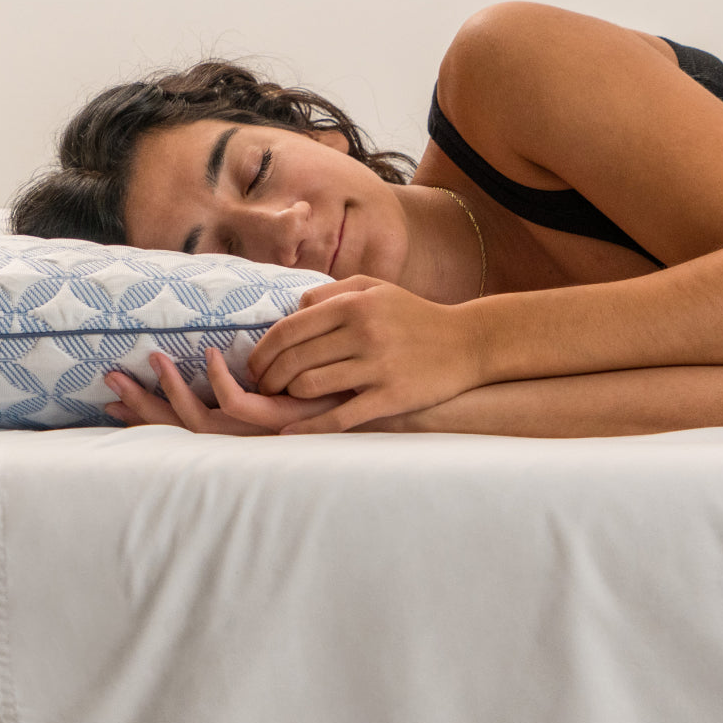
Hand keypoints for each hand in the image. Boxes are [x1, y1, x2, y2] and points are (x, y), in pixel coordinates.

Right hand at [104, 350, 349, 434]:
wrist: (383, 403)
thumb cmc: (341, 387)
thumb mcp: (290, 376)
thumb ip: (261, 367)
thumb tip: (239, 337)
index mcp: (240, 428)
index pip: (182, 422)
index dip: (147, 410)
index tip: (112, 393)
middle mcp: (243, 438)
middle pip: (177, 430)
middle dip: (141, 407)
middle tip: (107, 380)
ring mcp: (259, 435)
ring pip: (198, 422)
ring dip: (172, 391)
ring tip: (152, 358)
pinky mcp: (279, 423)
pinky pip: (237, 406)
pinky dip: (219, 381)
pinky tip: (209, 355)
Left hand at [246, 275, 482, 433]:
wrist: (467, 342)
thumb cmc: (414, 315)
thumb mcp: (376, 289)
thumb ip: (331, 293)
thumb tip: (292, 311)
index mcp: (355, 304)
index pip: (289, 329)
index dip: (263, 350)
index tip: (254, 365)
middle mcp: (364, 332)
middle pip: (293, 359)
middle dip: (268, 377)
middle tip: (263, 387)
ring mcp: (378, 366)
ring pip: (310, 386)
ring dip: (288, 397)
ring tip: (284, 400)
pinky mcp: (392, 396)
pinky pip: (340, 416)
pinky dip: (309, 428)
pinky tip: (291, 433)